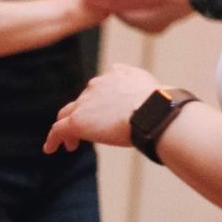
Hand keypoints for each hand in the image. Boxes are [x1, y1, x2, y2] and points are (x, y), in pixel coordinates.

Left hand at [44, 62, 162, 151]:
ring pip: (68, 114)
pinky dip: (54, 139)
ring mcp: (86, 101)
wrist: (152, 111)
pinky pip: (58, 129)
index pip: (102, 85)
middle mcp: (98, 83)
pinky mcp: (77, 120)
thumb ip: (152, 90)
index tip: (104, 111)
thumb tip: (170, 99)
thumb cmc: (162, 104)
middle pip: (84, 99)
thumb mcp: (158, 89)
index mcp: (117, 72)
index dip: (100, 100)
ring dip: (69, 126)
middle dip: (84, 113)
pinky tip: (51, 149)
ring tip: (70, 143)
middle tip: (90, 129)